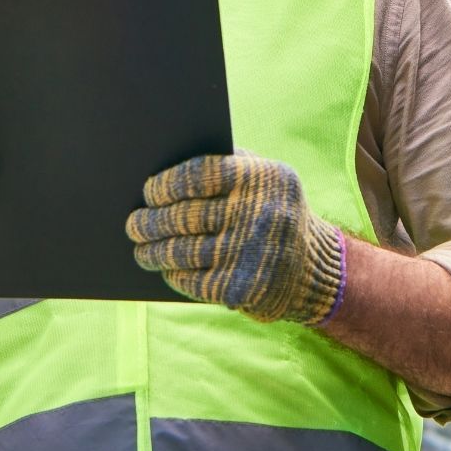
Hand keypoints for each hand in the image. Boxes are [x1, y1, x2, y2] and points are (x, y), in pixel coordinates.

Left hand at [126, 154, 345, 323]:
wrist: (315, 270)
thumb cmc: (275, 213)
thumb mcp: (266, 180)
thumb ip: (229, 165)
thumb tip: (165, 163)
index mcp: (263, 178)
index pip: (200, 174)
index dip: (166, 184)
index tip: (148, 191)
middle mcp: (259, 213)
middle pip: (186, 215)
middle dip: (151, 221)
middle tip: (134, 224)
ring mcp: (251, 252)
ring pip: (184, 250)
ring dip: (154, 251)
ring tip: (141, 249)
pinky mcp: (243, 287)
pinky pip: (194, 280)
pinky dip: (175, 274)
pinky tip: (167, 269)